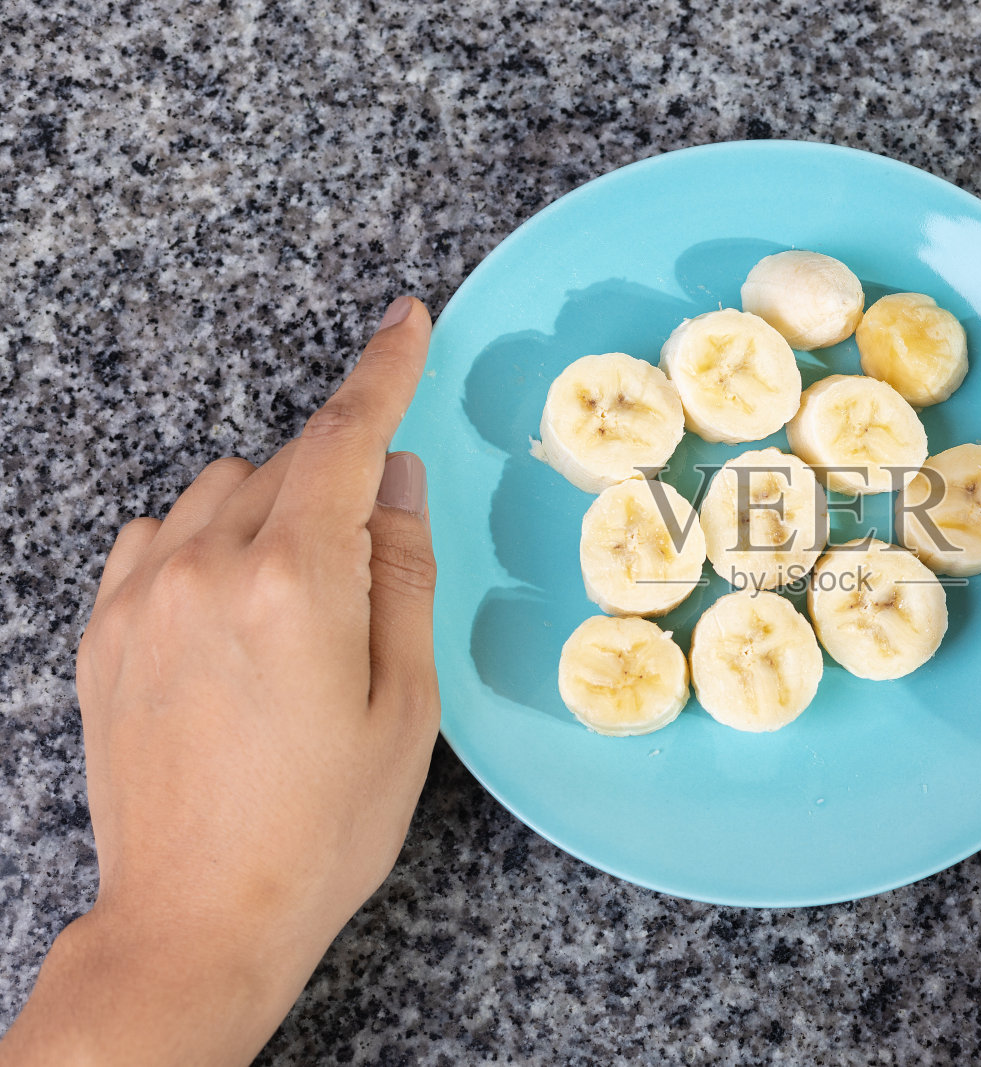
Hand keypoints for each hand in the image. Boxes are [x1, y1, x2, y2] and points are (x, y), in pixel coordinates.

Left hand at [0, 297, 438, 1066]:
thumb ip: (402, 575)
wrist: (198, 914)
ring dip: (272, 510)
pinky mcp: (105, 626)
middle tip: (369, 565)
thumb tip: (398, 483)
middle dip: (339, 480)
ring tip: (299, 605)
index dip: (383, 371)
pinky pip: (160, 533)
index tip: (406, 322)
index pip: (346, 438)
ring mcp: (144, 594)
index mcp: (299, 583)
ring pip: (221, 490)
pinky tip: (233, 608)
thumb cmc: (320, 825)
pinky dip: (207, 540)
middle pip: (287, 462)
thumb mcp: (405, 705)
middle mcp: (209, 568)